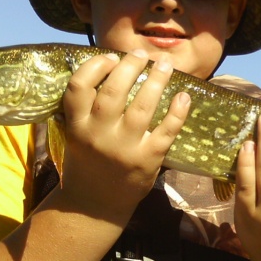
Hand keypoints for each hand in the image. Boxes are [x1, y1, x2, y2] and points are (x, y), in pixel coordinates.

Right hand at [57, 49, 190, 222]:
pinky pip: (166, 131)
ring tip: (165, 65)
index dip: (95, 66)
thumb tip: (111, 70)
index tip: (111, 57)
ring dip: (157, 80)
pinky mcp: (147, 160)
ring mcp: (124, 148)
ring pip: (142, 106)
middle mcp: (99, 135)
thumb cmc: (87, 164)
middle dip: (130, 66)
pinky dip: (177, 111)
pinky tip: (184, 96)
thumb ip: (86, 110)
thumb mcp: (76, 136)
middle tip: (141, 55)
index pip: (79, 87)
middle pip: (114, 91)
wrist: (94, 206)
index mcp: (77, 127)